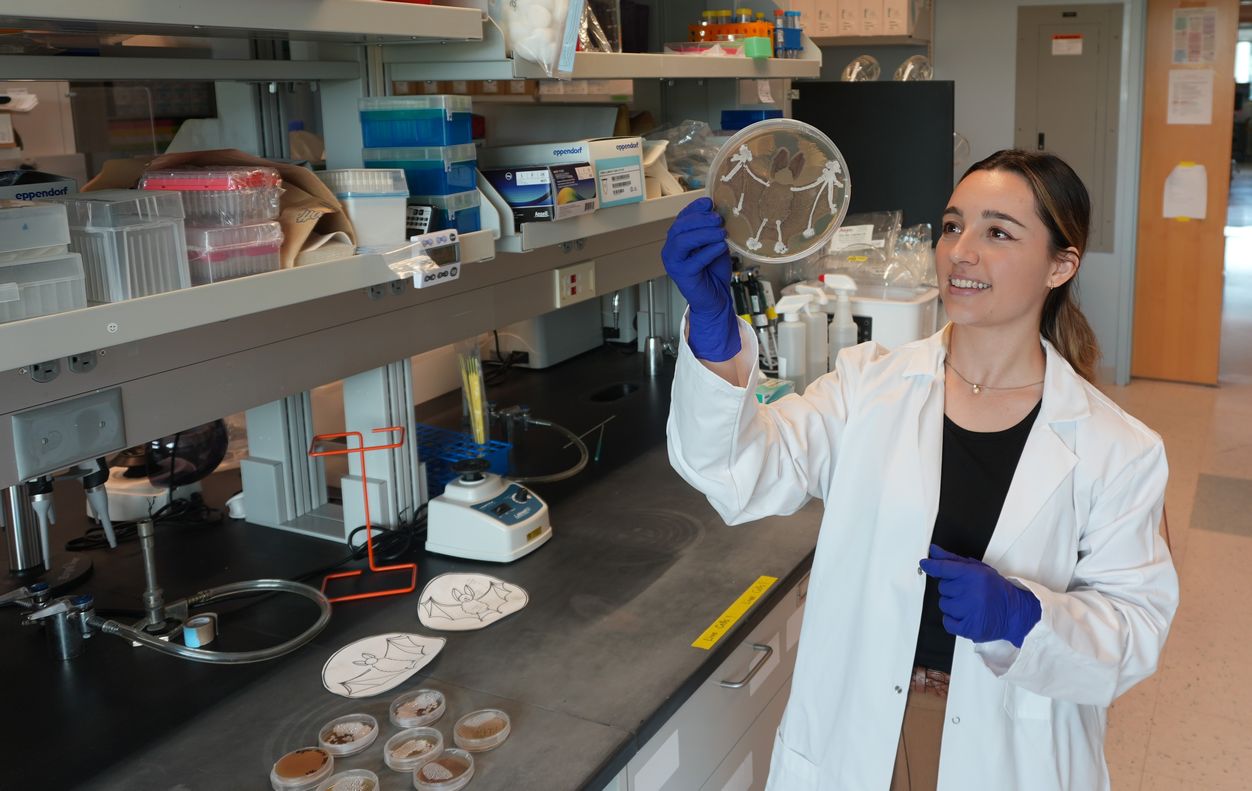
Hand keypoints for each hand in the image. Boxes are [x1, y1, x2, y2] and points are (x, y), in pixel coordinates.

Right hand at [662, 197, 740, 361]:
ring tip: (721, 232)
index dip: (695, 208)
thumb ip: (712, 229)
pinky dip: (709, 251)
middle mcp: (671, 250)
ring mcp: (674, 263)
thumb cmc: (714, 270)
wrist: (715, 297)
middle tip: (718, 218)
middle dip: (700, 219)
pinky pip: (694, 260)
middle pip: (679, 227)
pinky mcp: (682, 276)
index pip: (682, 218)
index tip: (710, 202)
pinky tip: (721, 247)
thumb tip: (718, 210)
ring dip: (703, 233)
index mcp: (677, 239)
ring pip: (682, 241)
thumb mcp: (714, 244)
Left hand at [919, 545, 1041, 647]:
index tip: (925, 564)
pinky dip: (953, 620)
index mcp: (973, 575)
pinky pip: (947, 622)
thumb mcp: (978, 569)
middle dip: (952, 589)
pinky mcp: (969, 628)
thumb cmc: (996, 590)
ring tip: (969, 604)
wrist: (1015, 612)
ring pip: (943, 604)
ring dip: (952, 605)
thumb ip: (953, 560)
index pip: (944, 568)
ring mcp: (969, 611)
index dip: (932, 566)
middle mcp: (971, 592)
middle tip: (967, 591)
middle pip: (942, 587)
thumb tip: (933, 551)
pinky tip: (965, 615)